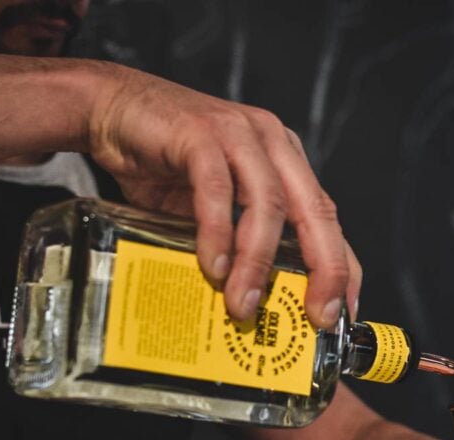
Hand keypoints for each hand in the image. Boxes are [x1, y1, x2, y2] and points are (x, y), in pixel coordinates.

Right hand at [85, 64, 361, 327]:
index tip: (342, 313)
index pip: (327, 218)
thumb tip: (251, 306)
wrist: (111, 111)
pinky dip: (218, 232)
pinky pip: (217, 189)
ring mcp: (239, 134)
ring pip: (268, 204)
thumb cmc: (163, 164)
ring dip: (259, 262)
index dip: (342, 267)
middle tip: (316, 316)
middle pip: (314, 212)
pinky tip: (214, 266)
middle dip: (323, 269)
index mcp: (283, 161)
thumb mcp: (210, 211)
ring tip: (243, 305)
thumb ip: (234, 243)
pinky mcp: (200, 133)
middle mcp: (272, 144)